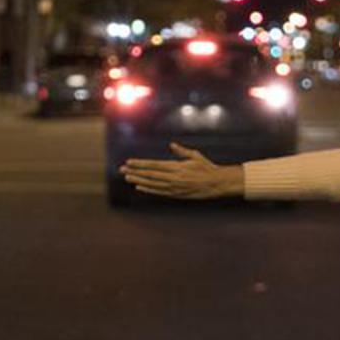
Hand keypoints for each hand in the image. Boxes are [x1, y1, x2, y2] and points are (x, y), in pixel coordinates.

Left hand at [120, 143, 243, 199]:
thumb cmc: (207, 168)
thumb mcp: (195, 156)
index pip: (154, 165)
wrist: (217, 184)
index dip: (140, 164)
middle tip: (122, 170)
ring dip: (139, 180)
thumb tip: (172, 145)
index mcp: (177, 167)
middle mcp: (174, 178)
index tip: (129, 162)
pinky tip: (140, 187)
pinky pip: (159, 192)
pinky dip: (149, 189)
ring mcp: (174, 187)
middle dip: (135, 171)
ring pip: (152, 184)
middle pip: (150, 174)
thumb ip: (182, 152)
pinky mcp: (177, 194)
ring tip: (128, 177)